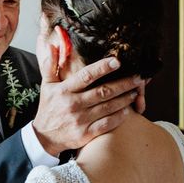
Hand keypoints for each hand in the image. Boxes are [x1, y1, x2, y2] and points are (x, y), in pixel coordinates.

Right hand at [33, 45, 147, 155]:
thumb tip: (54, 45)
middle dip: (123, 83)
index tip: (117, 61)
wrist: (45, 137)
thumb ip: (50, 65)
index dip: (102, 68)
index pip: (86, 76)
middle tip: (137, 77)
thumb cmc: (49, 108)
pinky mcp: (86, 134)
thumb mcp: (46, 86)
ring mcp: (80, 120)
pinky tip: (127, 110)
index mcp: (64, 90)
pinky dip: (119, 117)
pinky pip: (107, 124)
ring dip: (125, 99)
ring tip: (135, 91)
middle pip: (103, 91)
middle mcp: (73, 104)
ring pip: (108, 107)